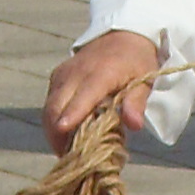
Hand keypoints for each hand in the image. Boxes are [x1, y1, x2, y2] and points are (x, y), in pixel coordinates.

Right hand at [43, 29, 163, 153]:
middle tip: (69, 159)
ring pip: (49, 107)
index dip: (72, 115)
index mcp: (101, 72)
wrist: (123, 35)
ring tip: (67, 151)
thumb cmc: (137, 62)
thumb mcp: (145, 80)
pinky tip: (65, 135)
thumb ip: (137, 102)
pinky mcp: (57, 77)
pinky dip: (54, 121)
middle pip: (57, 106)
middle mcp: (77, 72)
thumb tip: (134, 125)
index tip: (63, 132)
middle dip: (58, 134)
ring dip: (54, 131)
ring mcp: (64, 73)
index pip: (82, 96)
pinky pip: (50, 102)